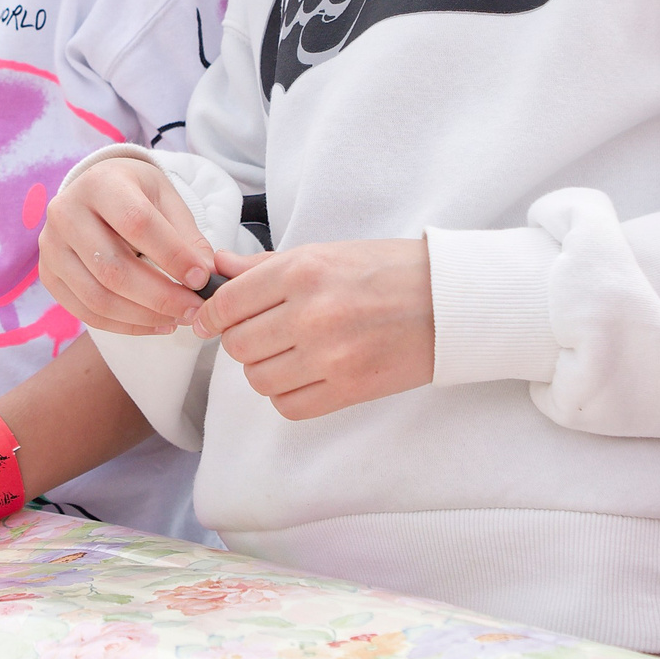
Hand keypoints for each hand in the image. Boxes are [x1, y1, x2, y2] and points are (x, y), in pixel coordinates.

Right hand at [37, 157, 214, 334]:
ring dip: (144, 316)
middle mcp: (65, 213)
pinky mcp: (48, 275)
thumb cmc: (136, 194)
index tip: (202, 279)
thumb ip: (186, 236)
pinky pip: (86, 312)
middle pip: (113, 268)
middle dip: (160, 296)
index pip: (135, 223)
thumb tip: (206, 277)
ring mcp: (50, 247)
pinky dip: (125, 326)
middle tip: (194, 309)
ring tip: (177, 319)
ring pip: (97, 297)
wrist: (96, 192)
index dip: (171, 255)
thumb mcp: (166, 200)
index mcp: (99, 183)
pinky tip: (155, 324)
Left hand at [192, 239, 432, 418]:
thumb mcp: (325, 253)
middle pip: (238, 345)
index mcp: (303, 270)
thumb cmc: (389, 270)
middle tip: (259, 334)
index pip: (228, 302)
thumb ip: (265, 266)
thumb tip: (218, 266)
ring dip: (264, 369)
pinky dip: (288, 395)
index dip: (210, 315)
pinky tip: (304, 376)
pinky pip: (290, 406)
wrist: (452, 300)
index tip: (207, 322)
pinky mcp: (350, 388)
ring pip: (259, 379)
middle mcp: (311, 313)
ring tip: (287, 354)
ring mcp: (330, 355)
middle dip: (240, 341)